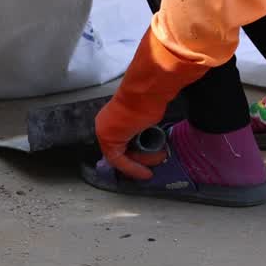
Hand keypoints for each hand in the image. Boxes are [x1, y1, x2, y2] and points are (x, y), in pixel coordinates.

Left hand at [98, 27, 210, 178]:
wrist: (145, 91)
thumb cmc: (150, 96)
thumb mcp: (148, 112)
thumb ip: (147, 121)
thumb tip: (157, 120)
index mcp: (112, 116)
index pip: (121, 141)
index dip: (136, 153)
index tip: (151, 158)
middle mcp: (104, 124)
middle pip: (122, 149)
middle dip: (142, 157)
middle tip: (160, 158)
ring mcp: (104, 131)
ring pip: (123, 156)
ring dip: (143, 160)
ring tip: (160, 157)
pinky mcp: (108, 140)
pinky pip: (119, 160)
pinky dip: (133, 168)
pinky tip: (146, 174)